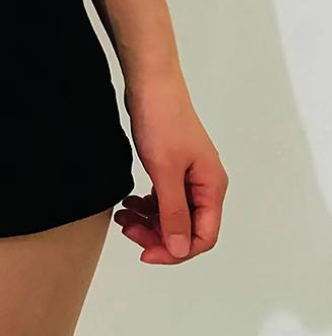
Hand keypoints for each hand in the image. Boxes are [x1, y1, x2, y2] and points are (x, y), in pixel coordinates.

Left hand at [114, 73, 228, 263]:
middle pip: (186, 228)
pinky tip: (129, 203)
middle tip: (127, 231)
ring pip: (172, 213)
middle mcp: (204, 184)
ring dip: (149, 221)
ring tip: (123, 216)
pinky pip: (163, 197)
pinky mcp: (172, 166)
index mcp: (211, 187)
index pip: (202, 237)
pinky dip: (146, 205)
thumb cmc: (162, 121)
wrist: (151, 84)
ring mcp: (188, 174)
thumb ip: (173, 212)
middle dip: (157, 235)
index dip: (175, 250)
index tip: (145, 252)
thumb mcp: (165, 172)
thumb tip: (179, 249)